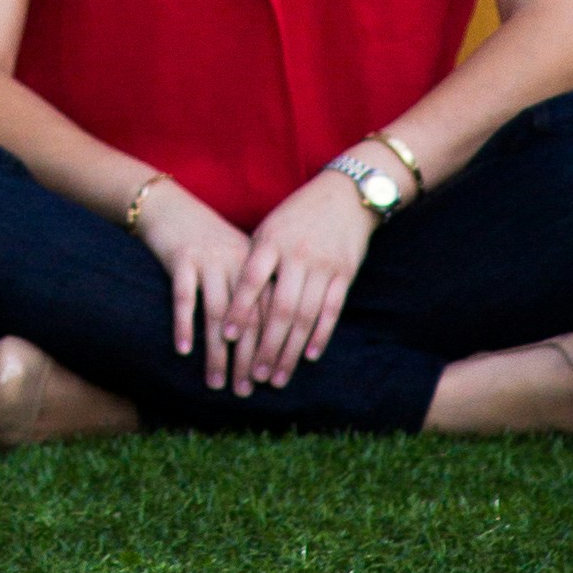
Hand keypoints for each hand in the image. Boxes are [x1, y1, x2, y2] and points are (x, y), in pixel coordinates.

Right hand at [129, 179, 255, 382]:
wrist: (169, 205)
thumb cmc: (205, 238)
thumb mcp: (236, 257)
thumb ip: (252, 290)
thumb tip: (267, 339)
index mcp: (255, 264)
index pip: (269, 314)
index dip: (269, 349)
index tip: (268, 380)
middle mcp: (236, 262)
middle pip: (247, 319)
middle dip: (246, 360)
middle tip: (244, 391)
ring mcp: (208, 259)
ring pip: (217, 314)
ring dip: (217, 353)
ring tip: (216, 383)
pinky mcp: (180, 258)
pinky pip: (184, 297)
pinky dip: (184, 325)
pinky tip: (183, 350)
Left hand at [224, 166, 378, 391]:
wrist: (345, 195)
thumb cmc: (297, 216)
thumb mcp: (270, 228)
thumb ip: (255, 260)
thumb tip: (232, 301)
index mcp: (272, 240)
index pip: (252, 279)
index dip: (240, 309)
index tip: (227, 337)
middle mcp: (297, 254)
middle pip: (280, 307)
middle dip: (267, 345)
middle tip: (254, 375)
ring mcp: (323, 265)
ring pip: (305, 316)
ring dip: (290, 350)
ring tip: (277, 377)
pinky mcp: (344, 274)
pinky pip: (331, 310)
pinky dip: (320, 335)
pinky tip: (309, 356)